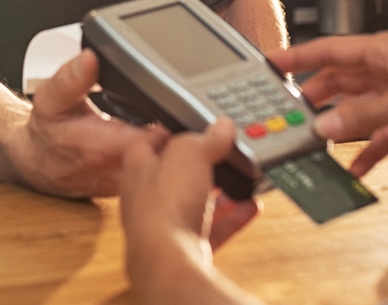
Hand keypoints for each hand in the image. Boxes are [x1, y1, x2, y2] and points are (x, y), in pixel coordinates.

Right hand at [8, 50, 169, 197]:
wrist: (36, 163)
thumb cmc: (47, 130)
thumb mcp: (51, 98)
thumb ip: (70, 78)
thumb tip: (89, 59)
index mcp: (100, 147)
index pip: (151, 141)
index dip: (169, 124)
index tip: (176, 108)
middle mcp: (114, 171)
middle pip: (164, 156)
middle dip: (177, 136)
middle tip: (184, 115)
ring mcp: (123, 184)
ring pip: (163, 169)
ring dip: (172, 150)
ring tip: (174, 128)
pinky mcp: (128, 188)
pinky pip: (155, 176)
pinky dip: (162, 161)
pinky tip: (159, 145)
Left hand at [120, 120, 258, 257]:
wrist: (169, 261)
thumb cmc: (163, 207)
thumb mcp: (188, 154)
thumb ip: (205, 138)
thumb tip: (221, 128)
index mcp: (138, 172)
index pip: (145, 144)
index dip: (164, 132)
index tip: (184, 126)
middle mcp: (148, 200)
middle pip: (173, 176)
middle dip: (198, 165)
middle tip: (218, 154)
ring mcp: (167, 227)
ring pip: (194, 204)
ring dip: (217, 193)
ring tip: (239, 181)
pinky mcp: (186, 248)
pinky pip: (213, 230)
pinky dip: (233, 218)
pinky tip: (249, 207)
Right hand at [269, 30, 387, 176]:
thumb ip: (366, 116)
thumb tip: (326, 125)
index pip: (331, 50)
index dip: (298, 58)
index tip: (271, 66)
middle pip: (342, 82)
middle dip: (315, 99)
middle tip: (288, 116)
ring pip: (361, 110)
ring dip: (342, 128)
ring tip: (315, 145)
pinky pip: (384, 133)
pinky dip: (370, 149)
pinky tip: (356, 167)